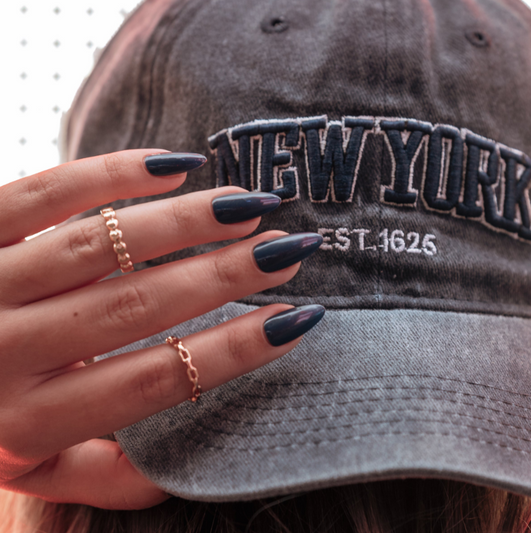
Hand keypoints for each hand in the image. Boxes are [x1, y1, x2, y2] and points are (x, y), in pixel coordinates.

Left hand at [0, 149, 320, 509]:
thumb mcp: (31, 468)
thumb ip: (103, 472)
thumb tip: (182, 469)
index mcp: (30, 422)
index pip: (157, 379)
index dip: (233, 350)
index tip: (293, 321)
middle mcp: (5, 353)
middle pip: (139, 305)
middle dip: (226, 275)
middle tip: (287, 249)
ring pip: (102, 244)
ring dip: (185, 222)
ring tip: (247, 207)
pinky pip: (46, 192)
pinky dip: (113, 173)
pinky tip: (176, 167)